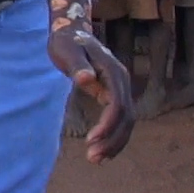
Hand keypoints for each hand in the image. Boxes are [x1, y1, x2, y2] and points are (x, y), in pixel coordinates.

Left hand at [49, 27, 134, 161]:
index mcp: (114, 72)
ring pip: (127, 122)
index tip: (90, 140)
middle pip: (127, 117)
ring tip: (95, 160)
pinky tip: (101, 151)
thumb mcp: (67, 51)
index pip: (118, 104)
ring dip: (114, 143)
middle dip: (112, 140)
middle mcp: (122, 82)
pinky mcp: (114, 95)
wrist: (72, 32)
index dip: (107, 125)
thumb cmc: (66, 42)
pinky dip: (113, 136)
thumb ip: (77, 65)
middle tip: (92, 158)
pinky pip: (120, 120)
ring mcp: (120, 89)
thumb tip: (86, 79)